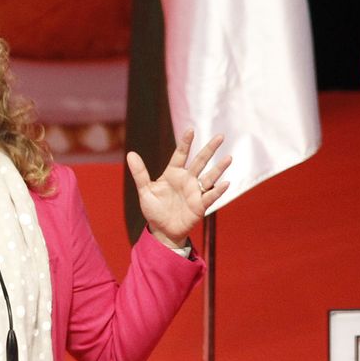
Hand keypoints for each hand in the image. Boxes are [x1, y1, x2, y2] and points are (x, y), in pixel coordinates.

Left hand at [126, 129, 230, 248]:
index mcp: (173, 173)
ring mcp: (195, 191)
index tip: (190, 130)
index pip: (180, 154)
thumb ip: (139, 173)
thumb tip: (130, 154)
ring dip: (219, 168)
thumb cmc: (154, 209)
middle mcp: (187, 180)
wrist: (162, 230)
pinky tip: (225, 183)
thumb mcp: (145, 190)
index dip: (185, 143)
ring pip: (209, 177)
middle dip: (210, 149)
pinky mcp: (200, 205)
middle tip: (220, 136)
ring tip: (229, 158)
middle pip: (200, 161)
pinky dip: (218, 190)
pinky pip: (210, 196)